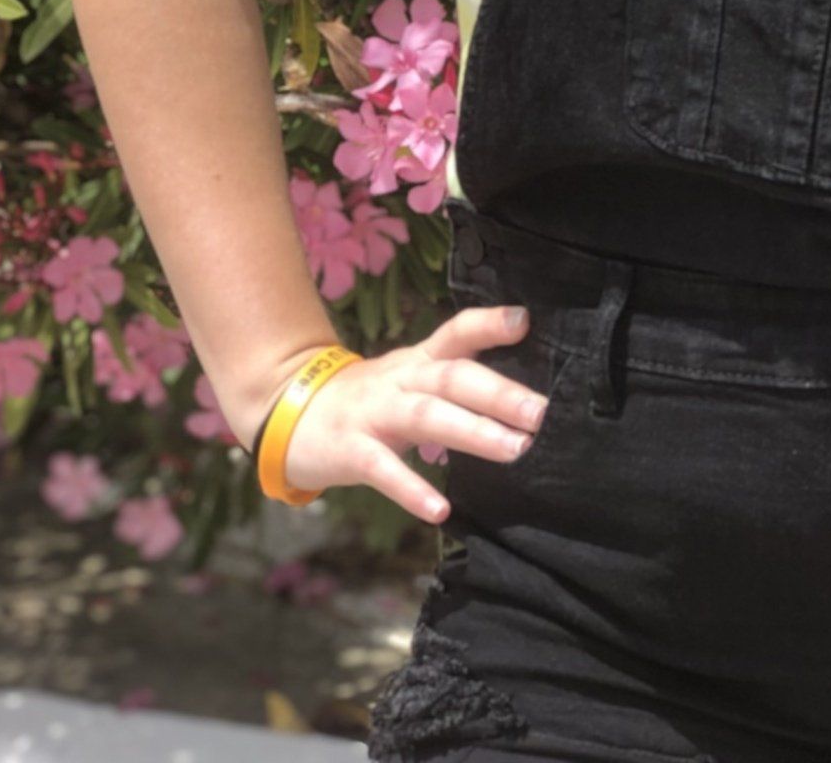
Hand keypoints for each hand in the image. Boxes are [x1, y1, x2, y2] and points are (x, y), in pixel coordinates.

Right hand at [259, 306, 551, 523]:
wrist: (289, 411)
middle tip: (541, 413)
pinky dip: (412, 489)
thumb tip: (519, 397)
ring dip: (473, 432)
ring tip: (514, 450)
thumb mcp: (411, 380)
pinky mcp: (350, 450)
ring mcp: (374, 412)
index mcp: (419, 360)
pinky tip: (441, 509)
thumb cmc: (369, 401)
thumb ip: (455, 381)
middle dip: (499, 393)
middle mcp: (400, 379)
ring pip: (427, 415)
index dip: (489, 324)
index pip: (456, 333)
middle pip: (453, 376)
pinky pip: (382, 468)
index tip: (525, 322)